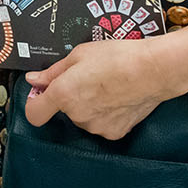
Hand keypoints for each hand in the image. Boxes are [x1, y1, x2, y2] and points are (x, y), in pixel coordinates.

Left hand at [20, 39, 175, 139]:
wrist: (153, 70)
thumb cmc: (117, 57)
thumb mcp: (79, 54)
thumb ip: (53, 71)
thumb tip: (34, 80)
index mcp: (64, 94)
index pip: (34, 113)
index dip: (34, 103)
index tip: (41, 93)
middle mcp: (77, 115)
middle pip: (63, 110)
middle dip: (70, 96)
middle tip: (87, 77)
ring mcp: (96, 127)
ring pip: (83, 116)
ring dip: (87, 105)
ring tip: (106, 85)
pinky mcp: (114, 133)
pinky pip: (100, 123)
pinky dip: (104, 113)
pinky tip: (117, 97)